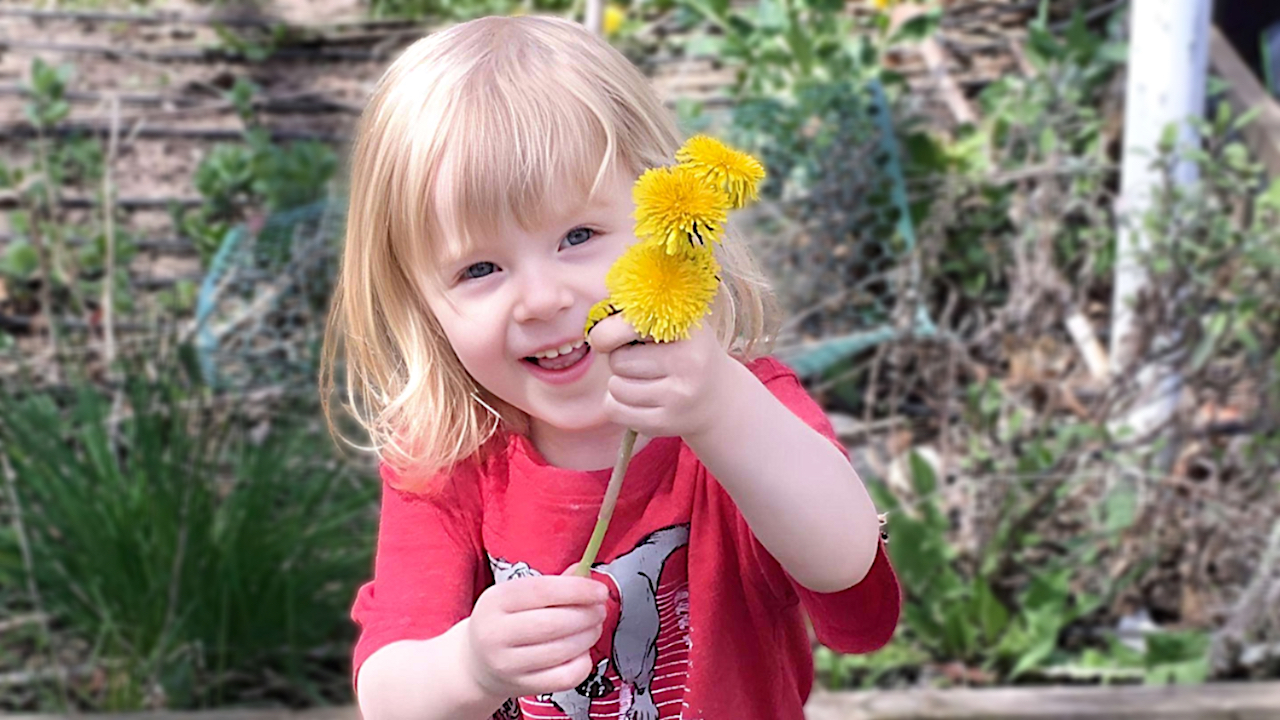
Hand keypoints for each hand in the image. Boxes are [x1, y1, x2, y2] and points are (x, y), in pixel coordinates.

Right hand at [463, 565, 607, 698]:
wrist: (476, 663)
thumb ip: (553, 583)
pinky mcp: (522, 687)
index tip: (599, 591)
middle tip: (599, 610)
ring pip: (563, 650)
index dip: (578, 590)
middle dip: (587, 615)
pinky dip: (583, 662)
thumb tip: (586, 574)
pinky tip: (581, 651)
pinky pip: (566, 677)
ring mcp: (508, 664)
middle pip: (554, 623)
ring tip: (592, 627)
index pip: (542, 591)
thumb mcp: (517, 595)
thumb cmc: (504, 622)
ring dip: (589, 636)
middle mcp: (496, 634)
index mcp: (495, 601)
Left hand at [587, 313, 733, 438]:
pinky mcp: (665, 423)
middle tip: (640, 360)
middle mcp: (689, 363)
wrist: (717, 399)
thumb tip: (596, 325)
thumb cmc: (685, 352)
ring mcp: (678, 396)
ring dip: (619, 383)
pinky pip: (615, 410)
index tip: (609, 337)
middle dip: (621, 359)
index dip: (609, 331)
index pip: (629, 325)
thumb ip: (640, 314)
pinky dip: (617, 404)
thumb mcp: (676, 324)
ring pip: (615, 387)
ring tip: (642, 380)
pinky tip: (637, 399)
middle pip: (618, 359)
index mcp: (689, 330)